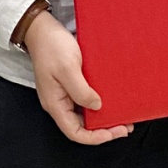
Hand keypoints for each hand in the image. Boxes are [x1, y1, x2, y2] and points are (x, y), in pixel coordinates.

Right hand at [24, 12, 132, 143]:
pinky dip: (99, 100)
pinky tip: (112, 96)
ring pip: (85, 112)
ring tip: (123, 112)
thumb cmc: (52, 47)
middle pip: (81, 125)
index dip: (95, 137)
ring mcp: (64, 92)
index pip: (75, 132)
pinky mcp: (70, 82)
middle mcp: (59, 102)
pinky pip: (85, 97)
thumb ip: (81, 90)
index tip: (114, 132)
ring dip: (103, 114)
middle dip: (103, 128)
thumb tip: (97, 106)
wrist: (42, 29)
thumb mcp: (68, 68)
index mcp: (55, 104)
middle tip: (125, 124)